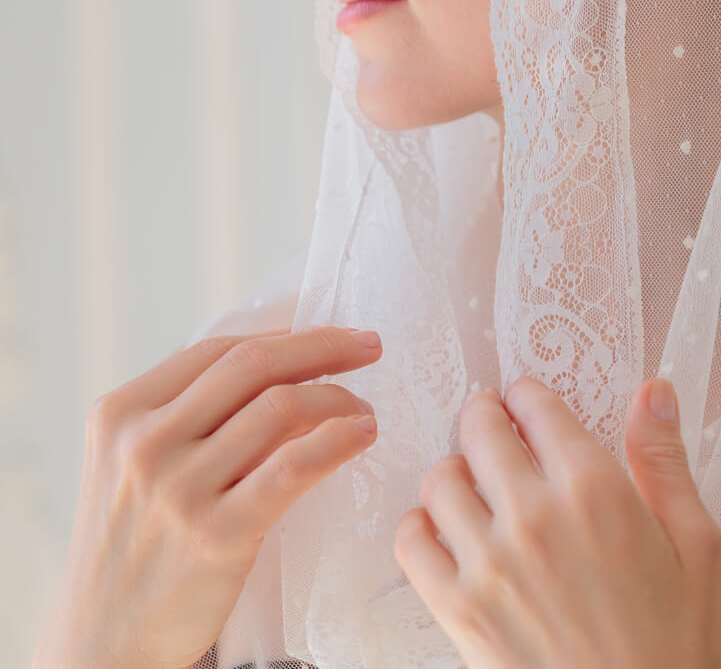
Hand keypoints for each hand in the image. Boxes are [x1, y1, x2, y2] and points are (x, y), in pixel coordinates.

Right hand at [33, 325, 382, 668]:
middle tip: (370, 345)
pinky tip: (362, 435)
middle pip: (255, 364)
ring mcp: (180, 489)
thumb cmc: (133, 546)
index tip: (333, 331)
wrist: (101, 645)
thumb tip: (284, 360)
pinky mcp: (217, 535)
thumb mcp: (133, 464)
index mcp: (121, 413)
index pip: (220, 347)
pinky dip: (339, 440)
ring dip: (340, 398)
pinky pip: (295, 466)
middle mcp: (145, 443)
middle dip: (325, 345)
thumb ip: (188, 413)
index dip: (288, 331)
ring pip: (282, 407)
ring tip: (364, 408)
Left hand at [393, 376, 720, 668]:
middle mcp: (535, 516)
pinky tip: (444, 532)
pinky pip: (411, 543)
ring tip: (472, 480)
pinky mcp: (459, 612)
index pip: (536, 407)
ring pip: (440, 480)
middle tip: (491, 422)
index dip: (526, 395)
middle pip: (480, 430)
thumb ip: (665, 462)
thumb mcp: (697, 546)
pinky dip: (419, 526)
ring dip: (454, 469)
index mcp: (595, 491)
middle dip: (485, 416)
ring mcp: (490, 564)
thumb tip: (653, 392)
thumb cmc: (674, 645)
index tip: (526, 400)